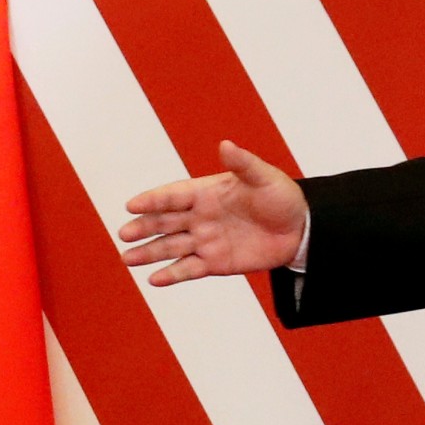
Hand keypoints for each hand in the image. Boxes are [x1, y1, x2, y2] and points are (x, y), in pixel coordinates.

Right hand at [119, 141, 307, 284]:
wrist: (300, 230)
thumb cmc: (281, 197)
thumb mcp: (264, 178)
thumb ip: (243, 164)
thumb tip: (225, 144)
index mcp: (205, 192)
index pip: (172, 196)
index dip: (152, 200)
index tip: (131, 205)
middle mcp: (199, 217)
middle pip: (164, 222)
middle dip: (143, 228)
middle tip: (124, 234)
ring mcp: (205, 241)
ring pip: (170, 247)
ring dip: (149, 253)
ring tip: (127, 259)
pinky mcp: (214, 263)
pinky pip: (188, 269)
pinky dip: (172, 275)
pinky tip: (154, 279)